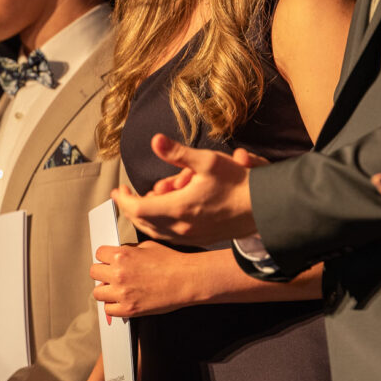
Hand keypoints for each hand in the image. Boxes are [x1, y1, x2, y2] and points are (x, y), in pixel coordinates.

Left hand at [91, 241, 204, 316]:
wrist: (186, 280)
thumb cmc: (171, 262)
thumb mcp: (148, 246)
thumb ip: (129, 250)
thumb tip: (118, 254)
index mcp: (122, 255)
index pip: (99, 254)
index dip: (105, 257)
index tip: (110, 261)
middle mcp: (118, 273)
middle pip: (94, 272)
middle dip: (103, 273)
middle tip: (113, 276)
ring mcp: (122, 293)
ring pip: (97, 292)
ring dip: (106, 290)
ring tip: (118, 290)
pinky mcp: (129, 309)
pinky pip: (108, 310)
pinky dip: (114, 306)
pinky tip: (123, 301)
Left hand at [111, 135, 256, 244]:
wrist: (262, 209)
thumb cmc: (237, 183)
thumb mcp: (208, 161)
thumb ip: (178, 152)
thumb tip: (154, 140)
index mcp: (179, 208)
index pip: (138, 208)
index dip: (124, 200)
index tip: (118, 189)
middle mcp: (181, 227)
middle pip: (143, 222)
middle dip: (131, 208)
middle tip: (125, 195)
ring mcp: (190, 237)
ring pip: (156, 232)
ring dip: (145, 218)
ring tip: (144, 201)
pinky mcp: (198, 240)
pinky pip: (169, 236)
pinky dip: (159, 225)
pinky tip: (163, 213)